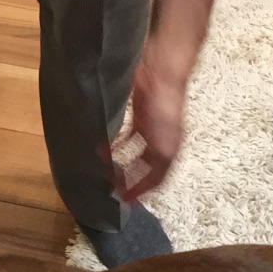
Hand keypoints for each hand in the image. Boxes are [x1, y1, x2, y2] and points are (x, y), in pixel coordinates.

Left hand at [111, 40, 189, 202]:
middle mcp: (160, 142)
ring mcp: (149, 127)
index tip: (125, 201)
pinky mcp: (138, 113)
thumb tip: (138, 189)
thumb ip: (152, 168)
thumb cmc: (165, 107)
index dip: (141, 191)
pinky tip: (102, 148)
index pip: (156, 180)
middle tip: (110, 187)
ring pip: (132, 152)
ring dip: (119, 162)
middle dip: (127, 178)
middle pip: (142, 167)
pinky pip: (125, 134)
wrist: (161, 70)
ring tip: (103, 169)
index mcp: (169, 151)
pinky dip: (114, 143)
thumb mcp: (163, 146)